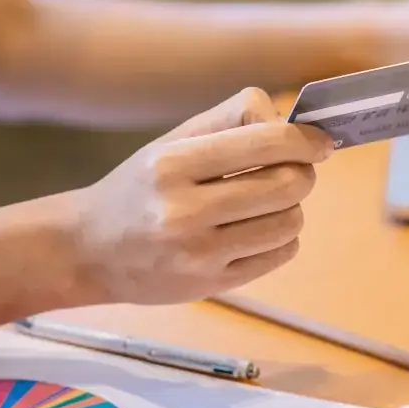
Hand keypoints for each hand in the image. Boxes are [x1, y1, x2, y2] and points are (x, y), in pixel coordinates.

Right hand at [76, 88, 331, 304]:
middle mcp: (182, 211)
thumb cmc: (139, 186)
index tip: (319, 142)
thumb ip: (232, 122)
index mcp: (172, 163)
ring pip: (290, 221)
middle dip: (302, 172)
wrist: (89, 249)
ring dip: (292, 207)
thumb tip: (298, 127)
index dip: (305, 139)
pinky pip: (279, 254)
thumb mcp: (171, 141)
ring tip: (267, 202)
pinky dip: (282, 237)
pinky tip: (257, 229)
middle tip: (291, 170)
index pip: (267, 142)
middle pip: (288, 183)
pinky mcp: (210, 285)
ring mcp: (197, 254)